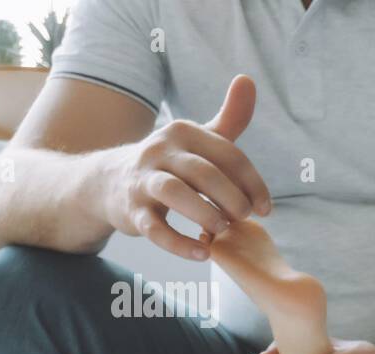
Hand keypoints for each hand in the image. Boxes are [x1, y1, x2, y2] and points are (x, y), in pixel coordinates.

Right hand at [103, 74, 271, 260]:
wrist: (109, 181)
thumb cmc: (170, 161)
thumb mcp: (199, 138)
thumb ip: (230, 117)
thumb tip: (248, 80)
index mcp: (184, 133)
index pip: (229, 155)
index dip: (253, 184)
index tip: (265, 209)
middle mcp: (161, 150)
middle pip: (203, 172)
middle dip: (231, 198)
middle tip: (245, 218)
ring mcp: (143, 180)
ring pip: (174, 193)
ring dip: (203, 213)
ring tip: (222, 230)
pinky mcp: (131, 210)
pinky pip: (154, 228)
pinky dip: (178, 243)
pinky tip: (202, 253)